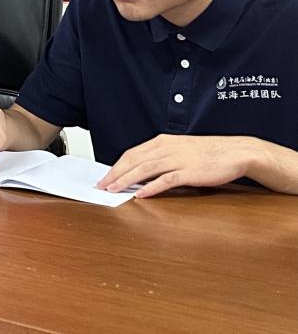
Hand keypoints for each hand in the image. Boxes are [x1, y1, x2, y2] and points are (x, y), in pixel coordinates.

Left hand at [98, 134, 257, 196]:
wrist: (235, 151)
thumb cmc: (208, 152)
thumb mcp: (179, 149)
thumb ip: (161, 157)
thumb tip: (142, 171)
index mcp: (162, 142)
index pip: (132, 153)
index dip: (116, 166)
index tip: (105, 176)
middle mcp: (166, 148)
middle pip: (133, 160)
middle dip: (115, 173)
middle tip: (102, 185)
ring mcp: (177, 159)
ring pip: (145, 169)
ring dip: (127, 180)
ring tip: (114, 190)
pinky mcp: (189, 172)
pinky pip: (166, 180)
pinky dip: (151, 187)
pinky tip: (141, 194)